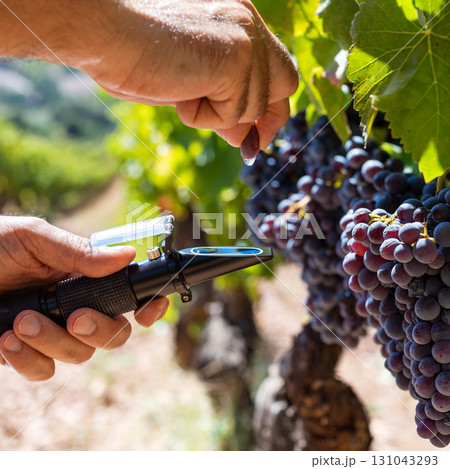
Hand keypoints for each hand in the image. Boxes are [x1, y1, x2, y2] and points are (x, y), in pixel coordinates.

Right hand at [0, 0, 297, 149]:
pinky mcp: (237, 60)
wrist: (108, 35)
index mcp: (237, 21)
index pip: (274, 68)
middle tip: (251, 146)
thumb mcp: (191, 85)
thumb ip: (223, 102)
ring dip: (216, 116)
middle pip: (286, 82)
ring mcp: (246, 40)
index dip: (271, 105)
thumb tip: (247, 139)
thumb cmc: (136, 56)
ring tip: (180, 89)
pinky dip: (203, 116)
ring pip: (252, 107)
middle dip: (270, 119)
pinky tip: (179, 89)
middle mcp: (248, 23)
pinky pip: (233, 113)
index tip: (258, 134)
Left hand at [0, 216, 168, 380]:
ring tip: (21, 322)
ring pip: (78, 355)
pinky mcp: (24, 354)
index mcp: (83, 278)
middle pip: (113, 334)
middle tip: (74, 319)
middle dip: (99, 331)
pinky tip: (5, 340)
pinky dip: (28, 360)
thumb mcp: (34, 239)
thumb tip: (128, 255)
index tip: (148, 312)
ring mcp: (51, 332)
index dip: (146, 307)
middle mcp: (74, 307)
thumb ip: (79, 252)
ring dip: (53, 343)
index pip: (126, 296)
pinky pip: (43, 371)